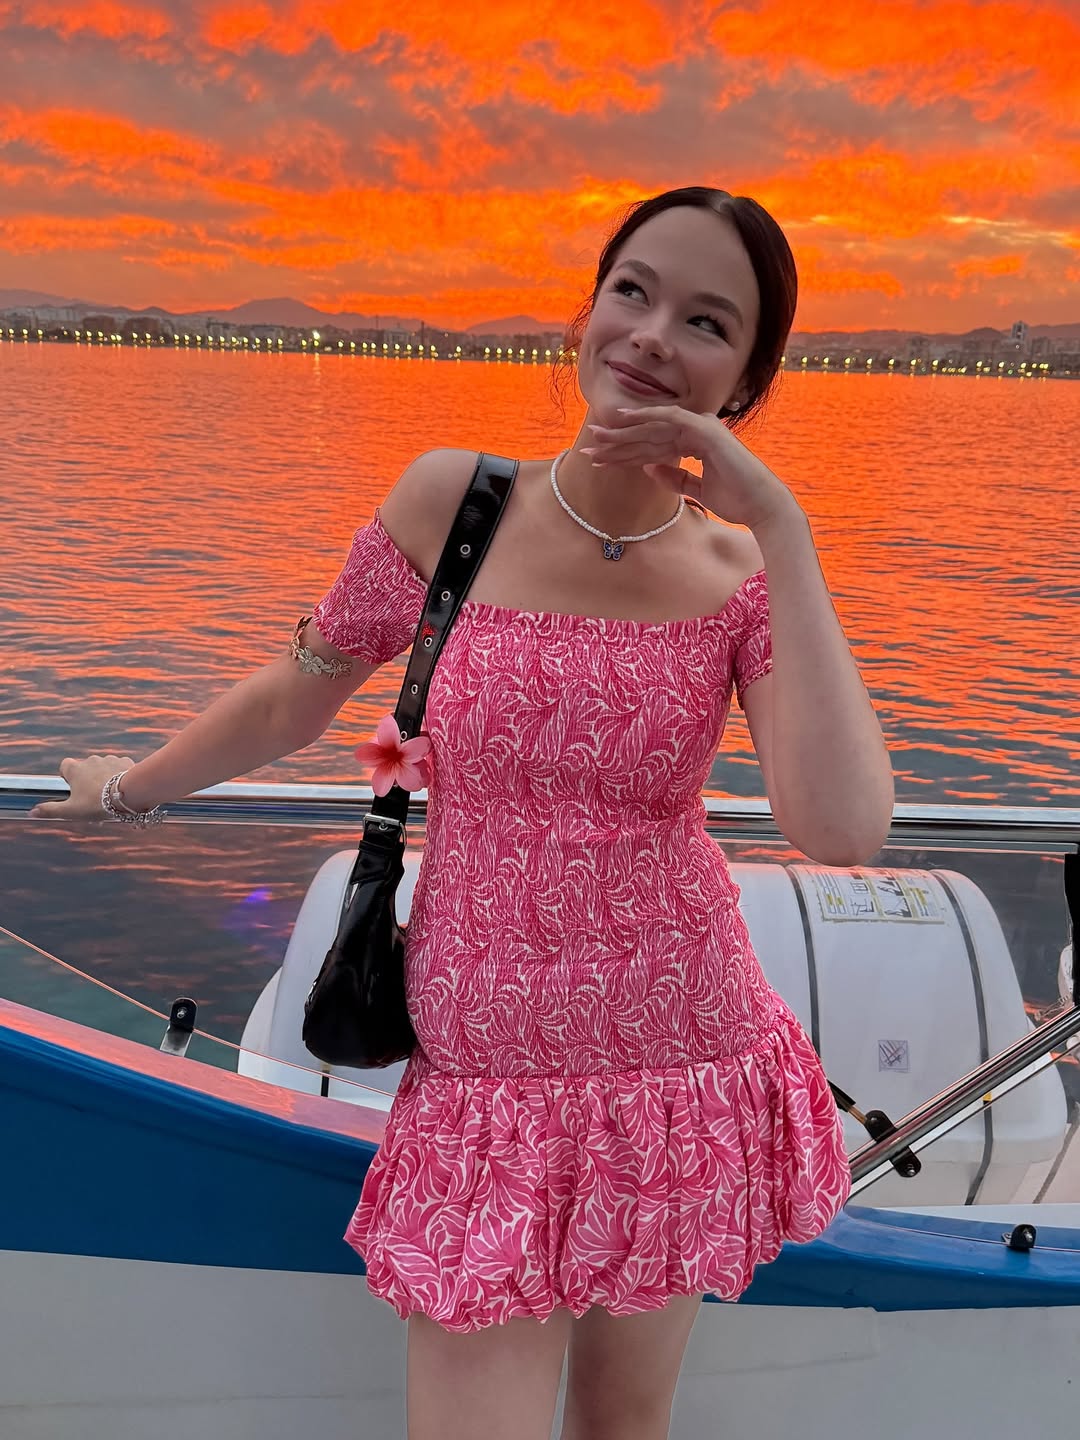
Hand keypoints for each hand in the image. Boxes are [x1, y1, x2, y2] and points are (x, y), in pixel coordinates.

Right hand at [29, 754, 135, 819]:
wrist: (128, 794)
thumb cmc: (97, 803)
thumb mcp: (71, 810)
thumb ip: (51, 810)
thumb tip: (32, 812)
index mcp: (75, 769)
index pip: (65, 766)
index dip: (67, 776)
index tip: (73, 788)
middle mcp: (91, 760)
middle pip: (85, 768)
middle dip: (88, 779)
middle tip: (94, 797)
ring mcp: (109, 759)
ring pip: (103, 767)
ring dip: (104, 777)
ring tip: (110, 795)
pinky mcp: (124, 761)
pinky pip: (119, 767)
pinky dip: (120, 775)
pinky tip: (123, 788)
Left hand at [585, 404, 793, 531]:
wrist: (761, 506)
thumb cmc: (736, 500)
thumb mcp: (697, 490)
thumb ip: (675, 478)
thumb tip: (648, 468)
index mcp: (695, 443)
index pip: (653, 448)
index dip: (625, 454)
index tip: (600, 460)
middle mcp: (697, 431)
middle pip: (649, 436)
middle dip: (618, 441)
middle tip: (590, 444)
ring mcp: (702, 427)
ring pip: (654, 428)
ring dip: (624, 432)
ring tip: (597, 436)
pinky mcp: (705, 429)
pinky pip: (670, 418)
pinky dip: (647, 416)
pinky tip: (625, 418)